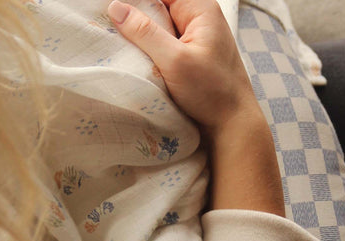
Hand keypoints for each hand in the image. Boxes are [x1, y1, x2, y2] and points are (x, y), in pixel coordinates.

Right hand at [107, 0, 259, 136]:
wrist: (233, 125)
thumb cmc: (211, 92)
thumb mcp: (175, 60)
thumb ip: (145, 33)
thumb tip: (116, 7)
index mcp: (200, 9)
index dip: (137, 1)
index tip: (112, 9)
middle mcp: (200, 19)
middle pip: (160, 7)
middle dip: (137, 16)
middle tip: (111, 27)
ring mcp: (196, 39)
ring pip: (161, 27)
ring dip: (142, 36)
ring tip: (119, 42)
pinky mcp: (192, 58)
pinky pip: (166, 46)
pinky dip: (152, 51)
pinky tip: (137, 58)